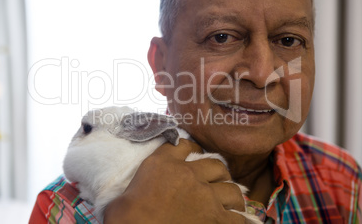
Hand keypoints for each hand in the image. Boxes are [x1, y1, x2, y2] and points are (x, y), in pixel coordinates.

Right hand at [104, 139, 246, 223]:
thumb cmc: (125, 214)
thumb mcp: (126, 190)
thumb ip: (142, 180)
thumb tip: (139, 189)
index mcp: (164, 163)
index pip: (183, 146)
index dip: (192, 148)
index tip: (195, 153)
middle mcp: (188, 174)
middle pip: (215, 165)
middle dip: (219, 172)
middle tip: (217, 180)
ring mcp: (205, 195)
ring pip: (231, 189)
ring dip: (231, 195)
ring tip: (230, 201)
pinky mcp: (215, 217)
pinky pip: (236, 216)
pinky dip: (236, 218)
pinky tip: (234, 220)